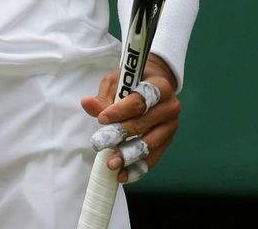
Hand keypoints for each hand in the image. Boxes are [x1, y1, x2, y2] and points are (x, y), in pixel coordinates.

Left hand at [80, 54, 180, 182]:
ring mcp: (171, 127)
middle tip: (99, 143)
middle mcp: (170, 107)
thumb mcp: (117, 82)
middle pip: (144, 123)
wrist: (155, 88)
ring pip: (149, 144)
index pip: (141, 100)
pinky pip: (153, 159)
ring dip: (128, 155)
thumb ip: (104, 95)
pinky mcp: (167, 143)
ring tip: (111, 163)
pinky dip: (137, 169)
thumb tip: (87, 104)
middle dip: (120, 134)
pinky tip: (122, 175)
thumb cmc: (132, 83)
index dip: (121, 110)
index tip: (102, 119)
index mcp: (161, 86)